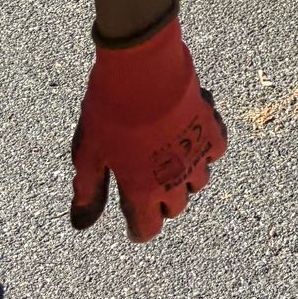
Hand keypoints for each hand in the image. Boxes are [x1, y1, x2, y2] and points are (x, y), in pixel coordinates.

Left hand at [70, 3, 226, 242]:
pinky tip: (190, 135)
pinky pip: (215, 151)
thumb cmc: (110, 112)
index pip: (147, 229)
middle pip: (174, 207)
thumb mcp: (89, 154)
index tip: (132, 219)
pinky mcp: (210, 129)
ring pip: (198, 182)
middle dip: (161, 201)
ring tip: (169, 156)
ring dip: (185, 177)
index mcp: (142, 191)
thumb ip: (88, 191)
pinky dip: (205, 149)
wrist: (142, 69)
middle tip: (147, 180)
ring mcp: (196, 155)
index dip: (138, 228)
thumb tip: (82, 223)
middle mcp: (174, 180)